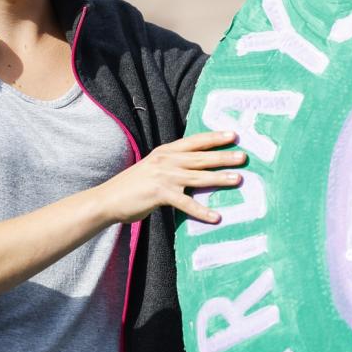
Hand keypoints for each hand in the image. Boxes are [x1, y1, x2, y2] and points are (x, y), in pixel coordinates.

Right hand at [101, 130, 245, 224]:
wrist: (108, 199)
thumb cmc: (133, 185)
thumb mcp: (153, 167)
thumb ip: (172, 164)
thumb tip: (195, 167)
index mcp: (165, 151)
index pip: (194, 141)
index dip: (214, 137)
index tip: (233, 134)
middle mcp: (166, 160)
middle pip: (200, 157)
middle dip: (223, 156)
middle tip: (244, 156)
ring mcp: (163, 177)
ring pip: (198, 176)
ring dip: (219, 178)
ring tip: (238, 179)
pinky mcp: (160, 195)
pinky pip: (186, 204)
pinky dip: (202, 211)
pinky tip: (216, 217)